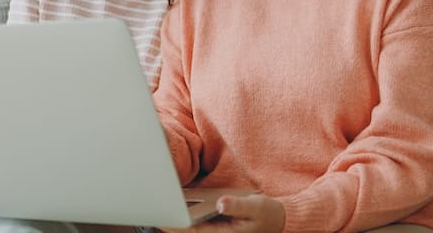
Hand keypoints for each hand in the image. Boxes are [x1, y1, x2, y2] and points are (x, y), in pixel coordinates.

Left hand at [160, 194, 284, 232]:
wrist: (279, 218)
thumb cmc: (268, 214)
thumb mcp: (255, 207)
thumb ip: (237, 205)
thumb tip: (221, 203)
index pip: (194, 232)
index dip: (176, 226)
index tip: (162, 217)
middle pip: (189, 231)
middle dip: (171, 222)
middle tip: (153, 209)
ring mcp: (216, 231)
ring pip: (191, 228)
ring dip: (177, 220)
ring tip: (159, 206)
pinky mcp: (216, 225)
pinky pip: (197, 223)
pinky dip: (186, 215)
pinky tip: (174, 205)